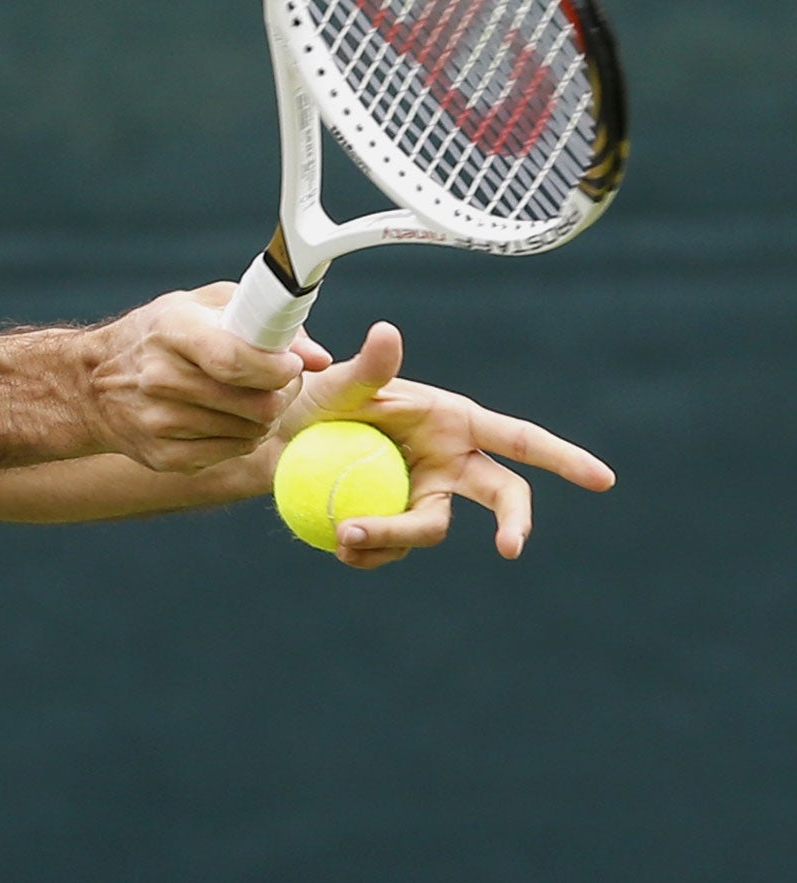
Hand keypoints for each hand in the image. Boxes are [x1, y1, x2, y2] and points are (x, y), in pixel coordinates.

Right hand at [85, 285, 329, 474]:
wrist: (93, 385)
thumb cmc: (160, 335)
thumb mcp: (203, 306)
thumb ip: (265, 322)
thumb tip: (317, 358)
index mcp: (171, 331)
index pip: (235, 360)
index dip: (278, 367)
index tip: (293, 364)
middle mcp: (159, 379)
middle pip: (255, 404)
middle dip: (283, 392)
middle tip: (281, 379)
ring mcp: (159, 423)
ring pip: (251, 432)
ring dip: (265, 416)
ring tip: (252, 396)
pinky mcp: (163, 457)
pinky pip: (232, 452)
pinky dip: (242, 437)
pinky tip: (228, 417)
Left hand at [279, 322, 615, 568]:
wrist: (279, 444)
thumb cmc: (316, 402)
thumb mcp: (337, 384)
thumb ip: (367, 368)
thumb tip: (386, 331)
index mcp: (453, 421)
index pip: (518, 439)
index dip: (563, 458)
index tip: (603, 479)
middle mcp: (450, 461)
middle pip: (500, 495)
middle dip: (514, 522)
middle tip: (510, 547)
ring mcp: (425, 495)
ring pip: (431, 528)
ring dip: (394, 536)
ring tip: (346, 535)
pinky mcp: (397, 522)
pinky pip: (397, 548)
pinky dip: (370, 551)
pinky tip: (340, 543)